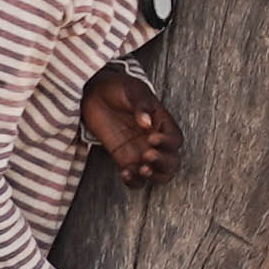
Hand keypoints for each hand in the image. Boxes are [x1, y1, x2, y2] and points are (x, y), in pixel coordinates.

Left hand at [82, 68, 183, 186]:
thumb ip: (141, 106)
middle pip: (172, 161)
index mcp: (161, 123)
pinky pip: (136, 178)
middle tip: (147, 155)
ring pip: (159, 174)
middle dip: (163, 162)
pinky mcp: (124, 160)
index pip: (175, 140)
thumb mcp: (132, 90)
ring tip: (140, 169)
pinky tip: (125, 173)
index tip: (151, 138)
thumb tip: (146, 122)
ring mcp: (140, 152)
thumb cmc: (118, 88)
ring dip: (153, 175)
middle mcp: (154, 140)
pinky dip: (134, 181)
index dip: (167, 143)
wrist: (94, 93)